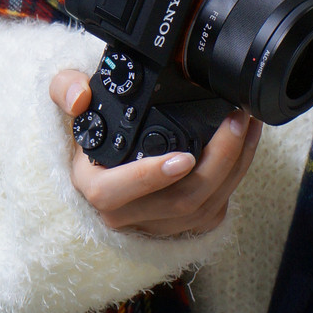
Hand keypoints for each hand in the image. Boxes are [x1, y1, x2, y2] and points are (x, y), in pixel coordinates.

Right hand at [49, 69, 261, 236]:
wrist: (108, 157)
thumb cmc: (93, 131)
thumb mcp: (70, 102)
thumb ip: (65, 87)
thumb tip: (79, 96)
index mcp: (95, 186)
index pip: (117, 194)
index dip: (151, 178)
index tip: (184, 157)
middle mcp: (124, 214)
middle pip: (179, 202)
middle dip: (217, 162)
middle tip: (234, 121)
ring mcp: (156, 223)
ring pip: (204, 207)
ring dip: (234, 165)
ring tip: (247, 124)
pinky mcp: (181, 225)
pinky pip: (215, 208)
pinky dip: (237, 176)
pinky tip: (247, 144)